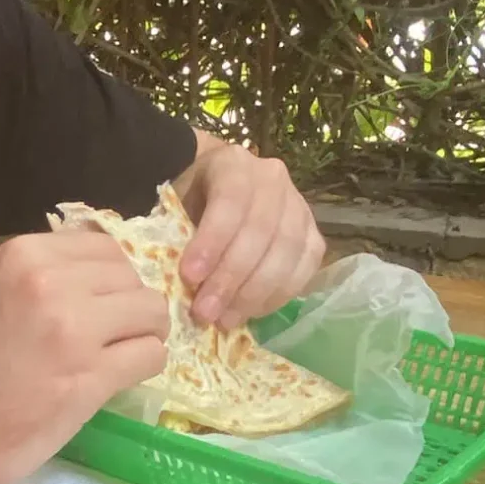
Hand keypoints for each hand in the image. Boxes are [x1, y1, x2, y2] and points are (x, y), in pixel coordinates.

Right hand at [0, 231, 168, 483]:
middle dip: (129, 306)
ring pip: (151, 312)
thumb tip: (96, 273)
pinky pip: (151, 355)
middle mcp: (51, 281)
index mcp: (24, 255)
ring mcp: (73, 328)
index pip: (104, 247)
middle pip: (132, 277)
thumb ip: (40, 276)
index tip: (101, 303)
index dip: (110, 278)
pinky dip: (143, 366)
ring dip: (143, 335)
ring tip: (118, 356)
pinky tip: (116, 378)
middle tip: (112, 335)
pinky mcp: (90, 376)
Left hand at [178, 143, 324, 330]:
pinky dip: (277, 296)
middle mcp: (273, 179)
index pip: (230, 202)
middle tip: (205, 312)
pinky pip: (303, 269)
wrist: (214, 186)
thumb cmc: (189, 198)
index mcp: (233, 163)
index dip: (212, 242)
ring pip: (285, 254)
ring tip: (225, 320)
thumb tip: (170, 279)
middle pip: (260, 232)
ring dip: (254, 294)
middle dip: (230, 278)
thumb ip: (175, 232)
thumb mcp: (174, 203)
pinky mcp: (313, 234)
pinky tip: (250, 312)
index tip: (189, 277)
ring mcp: (299, 206)